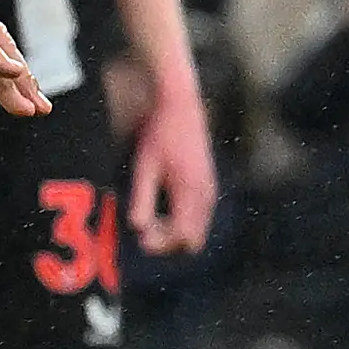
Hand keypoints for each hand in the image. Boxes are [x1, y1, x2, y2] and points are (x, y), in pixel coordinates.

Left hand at [127, 70, 216, 254]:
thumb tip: (138, 229)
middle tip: (145, 230)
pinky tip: (162, 206)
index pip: (183, 238)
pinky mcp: (207, 185)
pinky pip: (198, 218)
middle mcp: (206, 195)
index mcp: (191, 191)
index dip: (161, 244)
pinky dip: (181, 221)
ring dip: (174, 232)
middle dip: (169, 243)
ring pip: (197, 231)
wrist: (180, 104)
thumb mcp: (144, 166)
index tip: (140, 238)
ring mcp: (209, 190)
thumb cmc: (159, 133)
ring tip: (151, 218)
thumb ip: (142, 200)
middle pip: (193, 241)